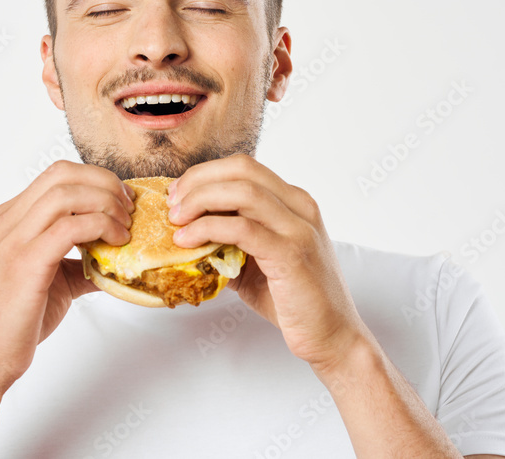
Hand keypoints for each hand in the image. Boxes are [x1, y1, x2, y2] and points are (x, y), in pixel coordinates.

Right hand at [0, 160, 133, 397]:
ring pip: (66, 193)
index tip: (122, 200)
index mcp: (10, 219)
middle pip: (63, 174)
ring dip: (106, 203)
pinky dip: (100, 227)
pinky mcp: (25, 263)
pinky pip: (69, 227)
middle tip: (129, 208)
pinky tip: (115, 243)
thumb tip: (116, 262)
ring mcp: (13, 240)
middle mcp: (8, 222)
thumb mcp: (50, 282)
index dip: (97, 180)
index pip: (57, 175)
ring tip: (125, 226)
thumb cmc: (10, 324)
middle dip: (105, 183)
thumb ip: (79, 265)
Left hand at [166, 154, 366, 374]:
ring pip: (241, 192)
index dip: (205, 174)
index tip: (178, 195)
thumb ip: (228, 242)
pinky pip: (243, 228)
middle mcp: (300, 207)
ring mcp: (299, 228)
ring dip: (200, 201)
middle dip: (198, 181)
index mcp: (294, 202)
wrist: (332, 336)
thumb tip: (185, 233)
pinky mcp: (292, 253)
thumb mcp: (256, 263)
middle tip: (172, 204)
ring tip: (176, 221)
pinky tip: (188, 241)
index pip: (244, 167)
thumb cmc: (294, 301)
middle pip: (241, 169)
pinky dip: (209, 228)